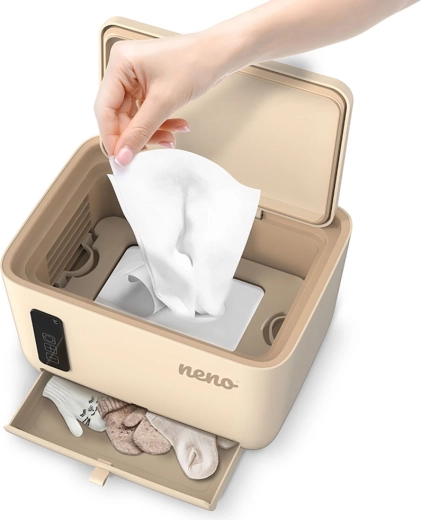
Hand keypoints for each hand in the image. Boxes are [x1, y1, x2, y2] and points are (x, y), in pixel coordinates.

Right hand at [94, 33, 224, 165]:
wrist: (220, 54)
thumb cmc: (196, 61)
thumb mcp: (164, 102)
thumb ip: (141, 131)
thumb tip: (123, 154)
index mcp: (120, 63)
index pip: (104, 109)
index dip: (111, 136)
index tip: (120, 157)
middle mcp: (124, 69)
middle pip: (119, 115)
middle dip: (138, 135)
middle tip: (146, 153)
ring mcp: (136, 77)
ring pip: (135, 117)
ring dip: (152, 131)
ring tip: (170, 139)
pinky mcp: (149, 85)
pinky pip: (147, 113)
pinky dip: (160, 124)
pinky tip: (175, 128)